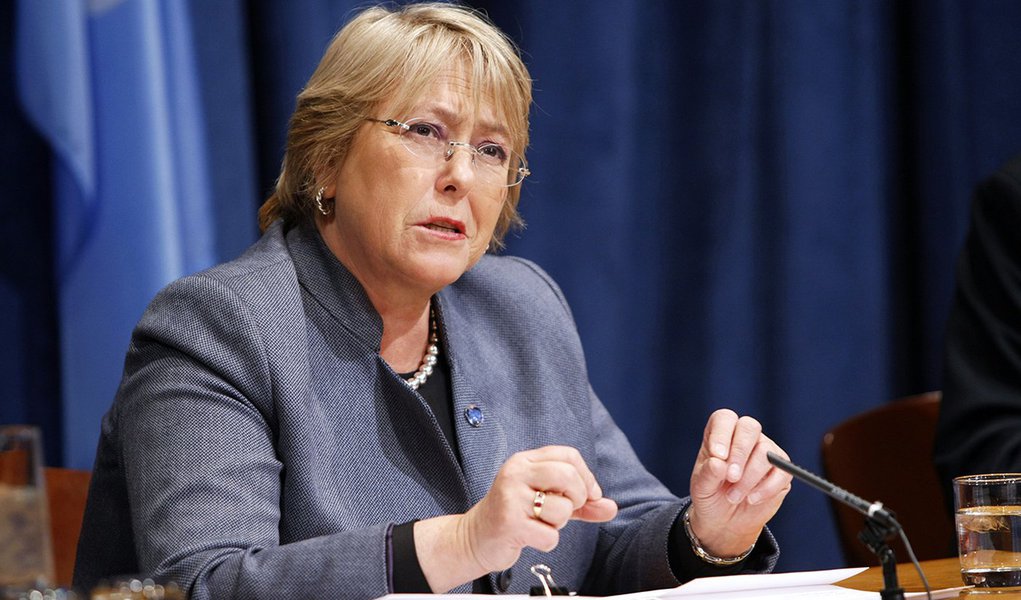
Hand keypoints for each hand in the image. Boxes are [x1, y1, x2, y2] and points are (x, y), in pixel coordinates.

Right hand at [415, 445, 616, 591]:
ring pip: (561, 508)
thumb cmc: (516, 515)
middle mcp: (516, 473)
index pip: (568, 455)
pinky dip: (547, 541)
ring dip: (559, 523)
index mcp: (525, 461)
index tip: (587, 495)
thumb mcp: (548, 500)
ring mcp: (511, 497)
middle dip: (577, 497)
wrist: (476, 538)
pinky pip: (550, 536)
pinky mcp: (509, 523)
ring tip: (541, 522)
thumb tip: (611, 507)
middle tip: (566, 509)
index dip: (586, 477)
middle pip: (568, 475)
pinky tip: (530, 536)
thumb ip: (581, 502)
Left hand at [687, 409, 791, 557]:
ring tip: (734, 496)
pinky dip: (766, 489)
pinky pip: (782, 472)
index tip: (718, 456)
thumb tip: (718, 462)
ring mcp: (766, 451)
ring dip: (749, 478)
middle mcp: (745, 437)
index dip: (722, 434)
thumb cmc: (710, 496)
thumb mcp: (701, 488)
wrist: (725, 520)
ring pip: (765, 452)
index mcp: (721, 434)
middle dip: (740, 453)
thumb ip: (708, 474)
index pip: (725, 418)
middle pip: (750, 427)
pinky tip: (751, 499)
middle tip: (731, 477)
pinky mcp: (782, 470)